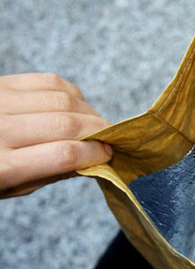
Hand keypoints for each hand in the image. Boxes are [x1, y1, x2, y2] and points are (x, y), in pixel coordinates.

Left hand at [0, 73, 112, 195]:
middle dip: (98, 130)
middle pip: (66, 124)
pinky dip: (71, 92)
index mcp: (1, 167)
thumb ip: (50, 173)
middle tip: (111, 138)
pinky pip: (48, 80)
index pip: (63, 155)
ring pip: (61, 99)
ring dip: (89, 111)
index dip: (94, 153)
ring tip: (96, 122)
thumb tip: (91, 159)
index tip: (108, 154)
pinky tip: (77, 104)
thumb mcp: (9, 188)